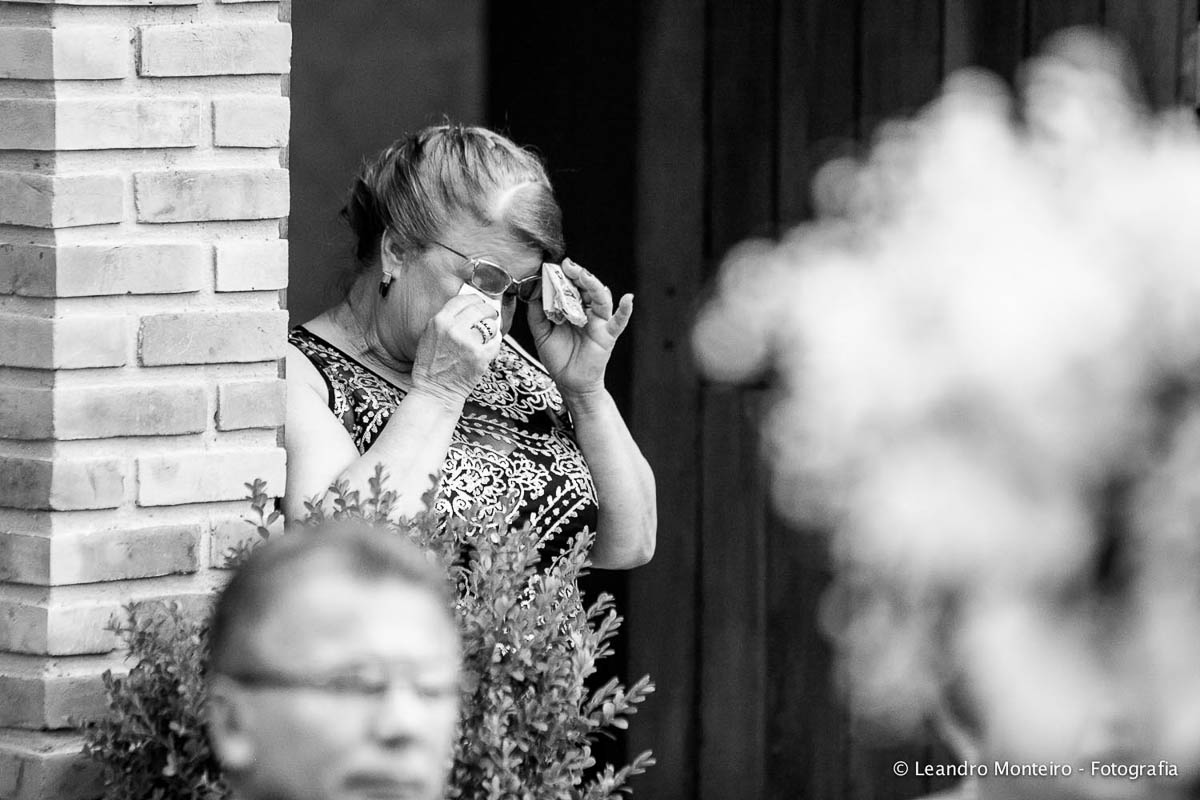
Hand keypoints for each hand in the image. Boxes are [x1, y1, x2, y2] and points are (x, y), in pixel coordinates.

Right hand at [410, 294, 501, 408]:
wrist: (434, 392)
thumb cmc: (431, 367)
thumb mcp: (429, 337)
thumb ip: (445, 321)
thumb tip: (467, 308)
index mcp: (439, 321)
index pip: (463, 299)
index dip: (475, 299)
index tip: (480, 302)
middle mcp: (453, 329)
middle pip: (480, 308)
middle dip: (489, 310)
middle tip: (492, 314)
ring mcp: (468, 343)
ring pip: (490, 325)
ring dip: (492, 330)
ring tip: (488, 336)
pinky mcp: (480, 357)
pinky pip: (496, 342)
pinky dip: (495, 345)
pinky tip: (489, 348)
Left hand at [528, 258, 632, 398]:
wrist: (569, 383)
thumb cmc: (559, 358)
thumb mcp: (542, 333)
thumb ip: (538, 313)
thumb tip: (534, 291)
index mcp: (572, 309)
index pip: (569, 287)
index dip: (562, 276)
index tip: (552, 266)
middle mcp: (587, 312)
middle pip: (586, 289)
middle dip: (578, 275)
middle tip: (568, 265)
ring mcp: (599, 322)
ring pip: (601, 299)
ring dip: (594, 285)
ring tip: (585, 275)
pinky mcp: (607, 335)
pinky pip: (619, 321)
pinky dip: (625, 310)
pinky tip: (629, 298)